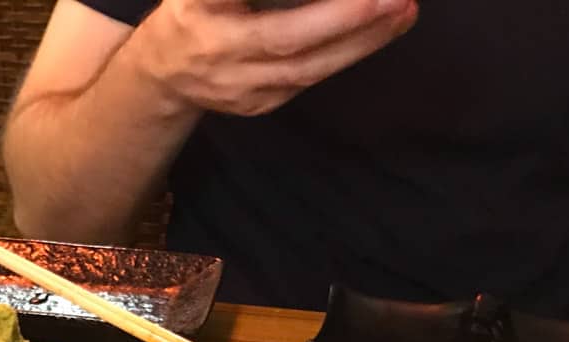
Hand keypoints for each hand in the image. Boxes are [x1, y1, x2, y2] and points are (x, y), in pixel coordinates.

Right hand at [125, 0, 417, 117]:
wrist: (165, 71)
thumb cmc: (197, 7)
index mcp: (198, 6)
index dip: (291, 2)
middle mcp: (214, 48)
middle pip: (283, 37)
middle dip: (343, 18)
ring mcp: (236, 85)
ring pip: (305, 68)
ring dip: (362, 41)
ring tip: (404, 10)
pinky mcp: (258, 104)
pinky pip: (310, 78)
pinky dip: (349, 52)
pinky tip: (381, 30)